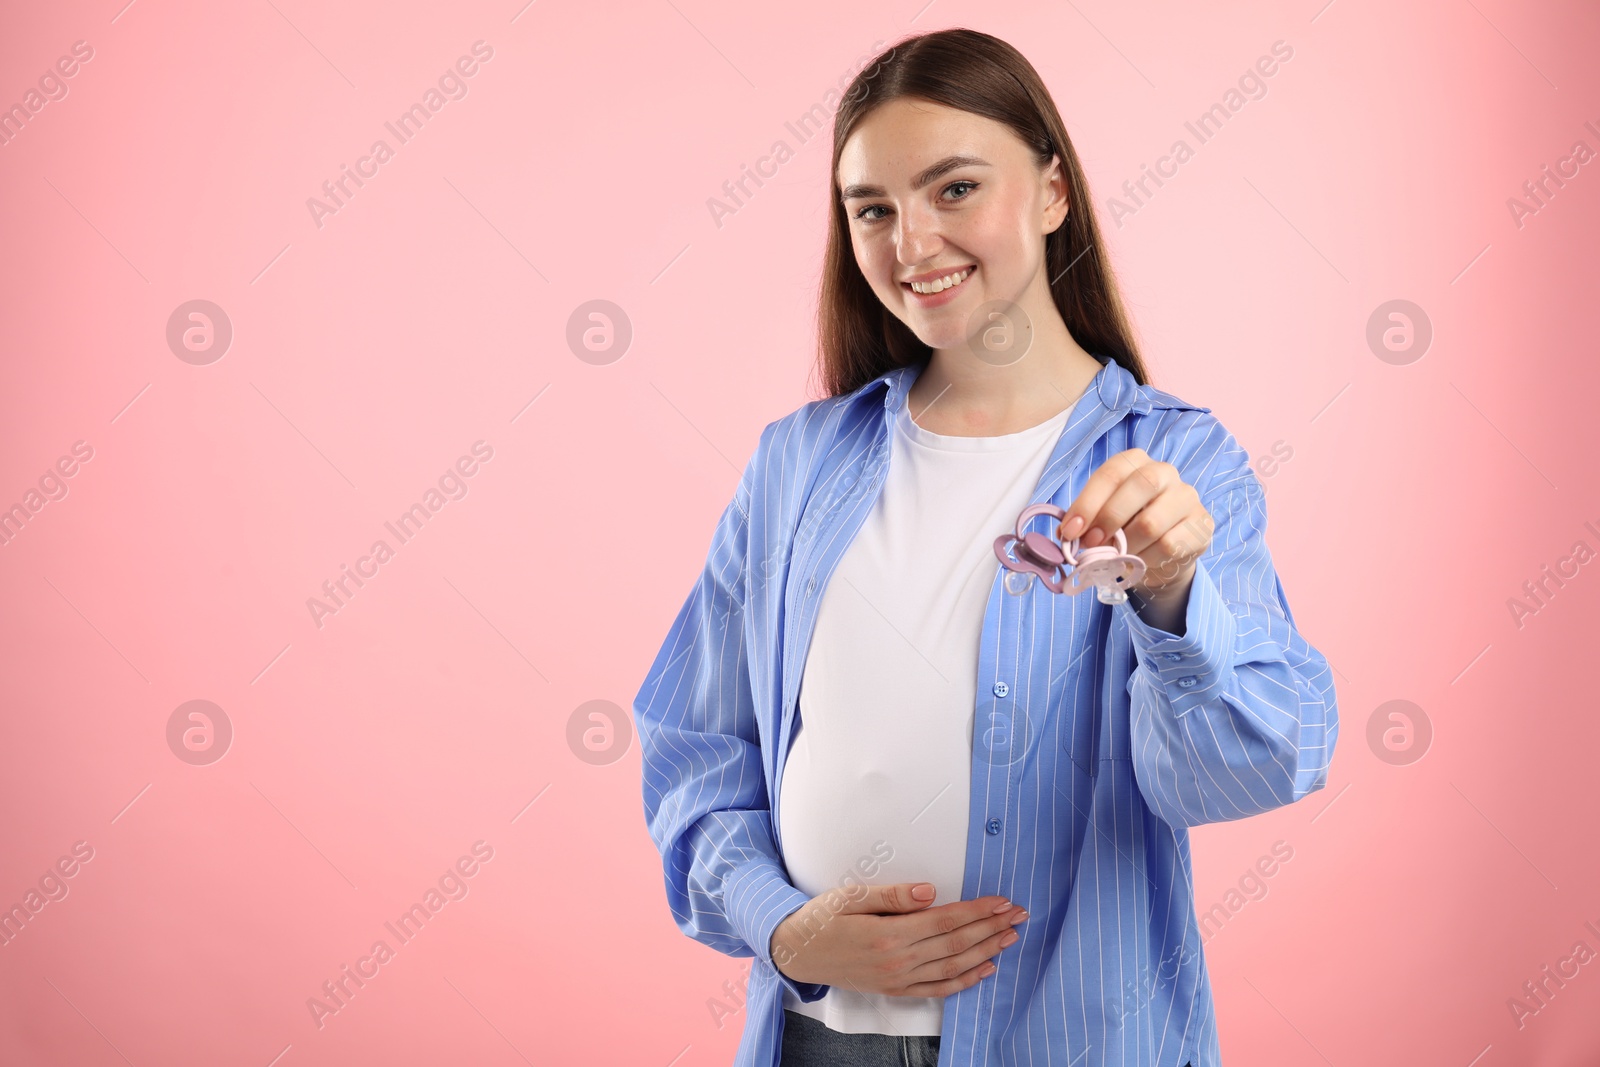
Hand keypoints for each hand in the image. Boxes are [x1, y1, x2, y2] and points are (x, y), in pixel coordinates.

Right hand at [770, 882, 1028, 997]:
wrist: (796, 951)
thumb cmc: (822, 918)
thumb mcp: (852, 895)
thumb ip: (894, 895)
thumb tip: (930, 891)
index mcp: (889, 934)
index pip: (945, 921)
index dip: (977, 911)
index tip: (1001, 901)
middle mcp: (898, 960)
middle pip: (956, 944)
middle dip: (990, 928)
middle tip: (1018, 915)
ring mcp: (897, 978)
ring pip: (953, 968)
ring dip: (985, 952)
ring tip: (1009, 938)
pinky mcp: (894, 989)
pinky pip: (937, 989)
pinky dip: (964, 982)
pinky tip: (984, 970)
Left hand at [1056, 448, 1212, 604]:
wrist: (1164, 554)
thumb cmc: (1127, 528)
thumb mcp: (1103, 519)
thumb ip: (1086, 521)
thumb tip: (1066, 533)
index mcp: (1135, 462)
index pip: (1111, 473)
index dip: (1087, 503)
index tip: (1070, 531)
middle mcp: (1164, 471)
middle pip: (1140, 486)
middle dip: (1109, 519)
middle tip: (1091, 545)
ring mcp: (1187, 496)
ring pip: (1152, 522)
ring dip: (1126, 546)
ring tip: (1115, 558)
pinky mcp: (1201, 524)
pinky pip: (1169, 545)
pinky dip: (1146, 560)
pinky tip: (1139, 562)